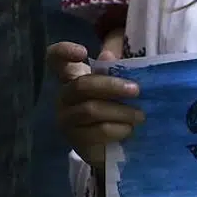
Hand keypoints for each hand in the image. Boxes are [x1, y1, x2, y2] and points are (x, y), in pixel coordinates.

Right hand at [51, 39, 141, 171]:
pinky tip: (129, 129)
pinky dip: (118, 129)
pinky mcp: (76, 140)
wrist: (112, 145)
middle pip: (81, 85)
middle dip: (111, 86)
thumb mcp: (118, 86)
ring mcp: (67, 119)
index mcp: (72, 77)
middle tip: (137, 90)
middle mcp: (65, 96)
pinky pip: (98, 131)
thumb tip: (108, 54)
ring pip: (91, 109)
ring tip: (140, 115)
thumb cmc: (115, 106)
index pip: (55, 59)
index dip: (64, 51)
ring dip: (121, 111)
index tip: (83, 52)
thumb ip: (115, 69)